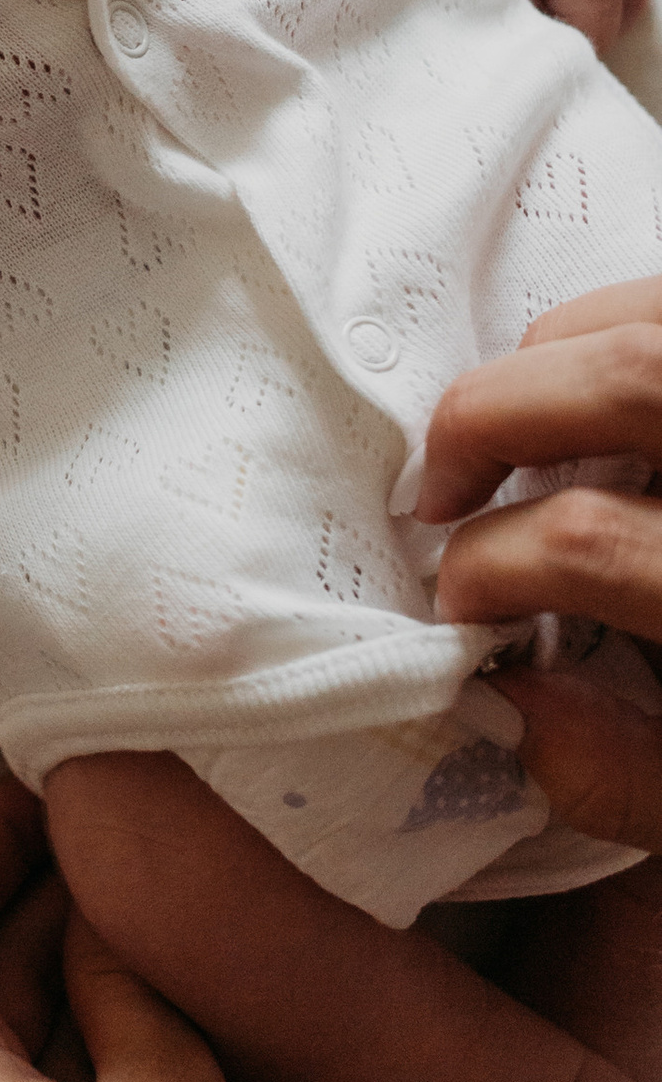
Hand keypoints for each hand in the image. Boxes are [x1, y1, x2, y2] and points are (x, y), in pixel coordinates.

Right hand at [423, 277, 661, 849]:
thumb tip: (502, 699)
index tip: (460, 602)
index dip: (493, 567)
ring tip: (520, 435)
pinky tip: (616, 413)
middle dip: (493, 416)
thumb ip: (623, 774)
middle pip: (634, 371)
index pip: (597, 541)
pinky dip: (629, 335)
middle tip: (442, 489)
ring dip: (557, 358)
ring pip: (656, 308)